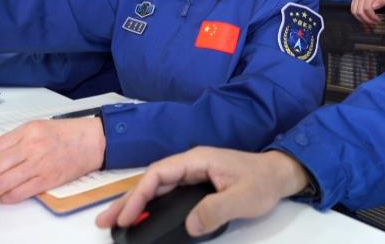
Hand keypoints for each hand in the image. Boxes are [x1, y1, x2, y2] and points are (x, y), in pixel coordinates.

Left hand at [0, 118, 105, 207]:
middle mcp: (30, 146)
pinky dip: (7, 198)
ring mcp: (40, 163)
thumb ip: (11, 144)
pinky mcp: (50, 178)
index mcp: (23, 132)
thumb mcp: (34, 129)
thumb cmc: (65, 134)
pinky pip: (22, 191)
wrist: (94, 139)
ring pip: (3, 182)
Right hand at [96, 148, 309, 237]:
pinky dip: (150, 204)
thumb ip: (216, 210)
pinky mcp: (196, 183)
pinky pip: (167, 193)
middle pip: (151, 180)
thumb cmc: (263, 181)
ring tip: (115, 221)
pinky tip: (141, 216)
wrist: (279, 174)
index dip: (139, 194)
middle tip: (105, 221)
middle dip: (128, 200)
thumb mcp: (242, 198)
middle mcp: (191, 163)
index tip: (127, 215)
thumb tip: (189, 225)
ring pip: (157, 187)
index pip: (159, 173)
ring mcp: (192, 172)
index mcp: (198, 159)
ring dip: (136, 203)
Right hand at [350, 0, 384, 25]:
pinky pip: (353, 10)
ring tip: (369, 24)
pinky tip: (364, 20)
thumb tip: (374, 6)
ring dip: (361, 20)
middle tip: (374, 24)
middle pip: (359, 11)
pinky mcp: (355, 0)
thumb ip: (383, 0)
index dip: (372, 16)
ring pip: (354, 11)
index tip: (378, 20)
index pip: (367, 8)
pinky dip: (357, 17)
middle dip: (367, 20)